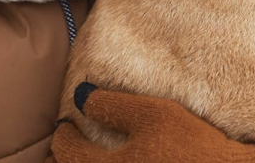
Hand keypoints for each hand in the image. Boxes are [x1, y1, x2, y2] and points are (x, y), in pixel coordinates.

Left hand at [52, 83, 254, 162]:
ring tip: (92, 156)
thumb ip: (112, 106)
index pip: (69, 152)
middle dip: (68, 158)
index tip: (65, 125)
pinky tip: (124, 160)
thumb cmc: (192, 144)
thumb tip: (82, 97)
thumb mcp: (153, 115)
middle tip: (69, 144)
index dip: (63, 136)